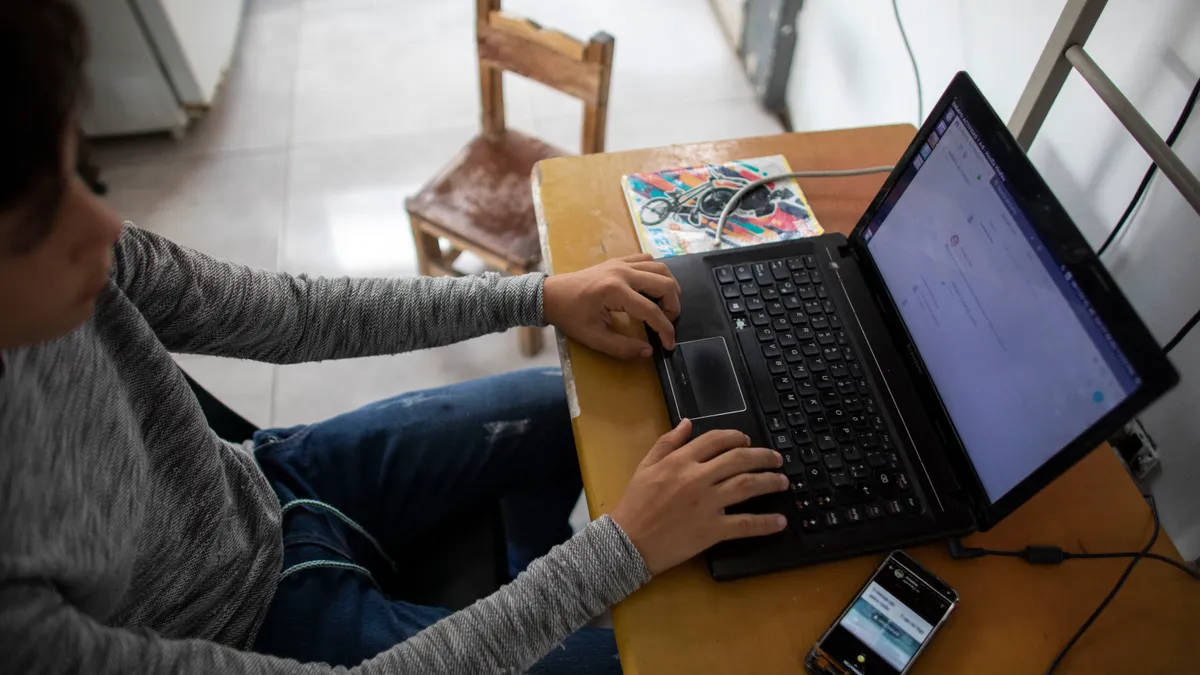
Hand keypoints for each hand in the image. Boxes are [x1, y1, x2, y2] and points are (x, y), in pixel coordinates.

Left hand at [543, 253, 680, 357]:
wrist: (550, 295)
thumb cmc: (569, 316)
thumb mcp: (593, 337)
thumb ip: (622, 347)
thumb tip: (648, 351)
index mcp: (615, 292)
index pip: (651, 311)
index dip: (665, 330)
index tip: (670, 344)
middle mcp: (622, 273)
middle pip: (663, 283)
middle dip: (673, 305)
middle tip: (669, 321)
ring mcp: (621, 263)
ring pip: (659, 267)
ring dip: (669, 286)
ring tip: (666, 305)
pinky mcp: (618, 260)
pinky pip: (646, 259)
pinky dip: (656, 272)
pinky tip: (652, 287)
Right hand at [609, 419, 789, 575]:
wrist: (627, 542)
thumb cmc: (634, 505)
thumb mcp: (645, 466)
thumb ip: (667, 443)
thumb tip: (686, 423)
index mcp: (681, 461)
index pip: (716, 440)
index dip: (737, 437)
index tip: (748, 441)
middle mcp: (697, 478)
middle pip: (739, 459)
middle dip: (763, 457)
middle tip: (777, 460)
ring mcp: (707, 504)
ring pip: (747, 486)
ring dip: (770, 482)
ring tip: (783, 482)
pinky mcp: (712, 529)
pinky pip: (745, 524)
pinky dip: (766, 522)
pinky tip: (780, 521)